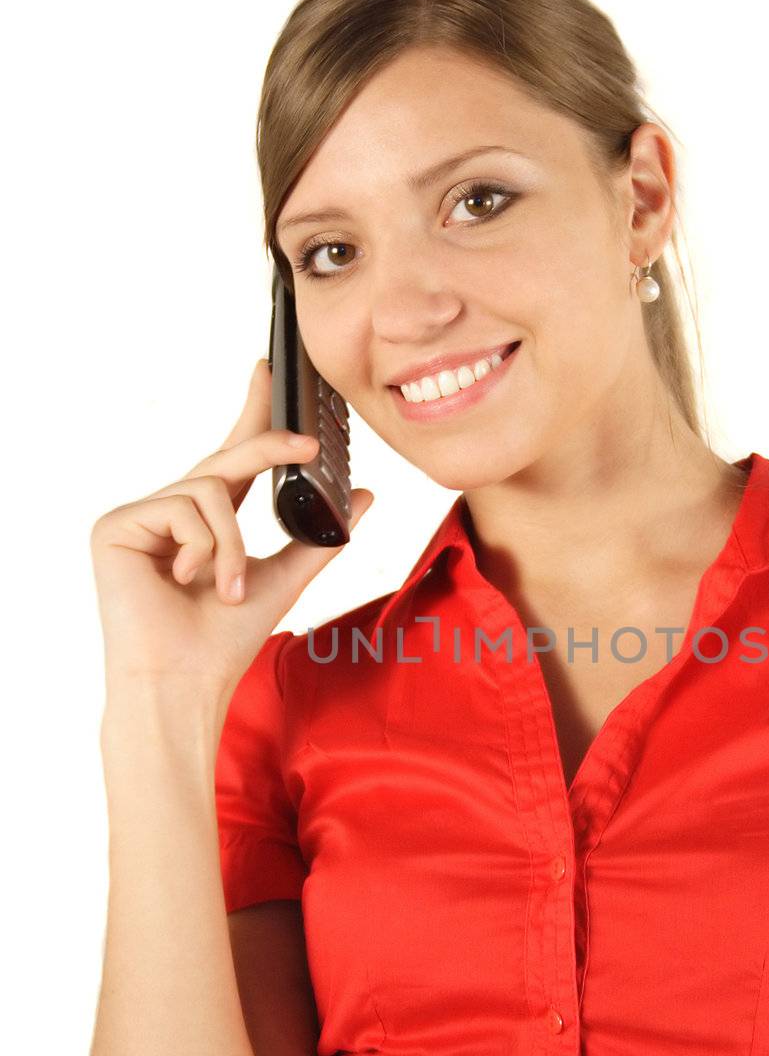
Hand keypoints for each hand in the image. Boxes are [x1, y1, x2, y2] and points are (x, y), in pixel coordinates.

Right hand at [90, 359, 372, 697]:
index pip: (232, 457)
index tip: (267, 373)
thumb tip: (364, 495)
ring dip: (233, 543)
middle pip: (225, 459)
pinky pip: (185, 505)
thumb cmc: (224, 641)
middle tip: (308, 444)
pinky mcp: (116, 525)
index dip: (251, 415)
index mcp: (208, 522)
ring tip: (225, 589)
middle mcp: (172, 512)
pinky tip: (191, 581)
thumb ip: (320, 537)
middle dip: (268, 447)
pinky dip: (206, 547)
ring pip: (211, 487)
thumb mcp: (284, 578)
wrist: (185, 682)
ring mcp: (141, 516)